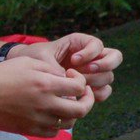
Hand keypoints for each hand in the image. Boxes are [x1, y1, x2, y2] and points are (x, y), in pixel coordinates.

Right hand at [0, 56, 91, 137]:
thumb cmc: (1, 75)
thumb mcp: (27, 62)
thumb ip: (51, 69)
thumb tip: (67, 79)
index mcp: (46, 84)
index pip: (80, 87)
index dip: (81, 81)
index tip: (71, 76)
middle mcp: (46, 104)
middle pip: (81, 110)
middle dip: (87, 101)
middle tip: (82, 94)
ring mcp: (39, 120)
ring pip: (70, 123)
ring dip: (73, 113)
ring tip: (65, 103)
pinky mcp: (31, 130)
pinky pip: (54, 132)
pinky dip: (58, 124)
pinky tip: (51, 114)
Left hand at [8, 34, 122, 101]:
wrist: (25, 74)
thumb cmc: (33, 59)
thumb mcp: (41, 58)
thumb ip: (55, 68)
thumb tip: (68, 84)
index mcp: (80, 43)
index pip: (97, 44)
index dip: (90, 52)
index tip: (73, 60)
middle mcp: (91, 57)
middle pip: (114, 57)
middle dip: (103, 65)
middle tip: (84, 73)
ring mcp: (93, 73)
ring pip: (109, 76)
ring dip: (96, 81)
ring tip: (77, 86)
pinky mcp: (91, 87)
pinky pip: (104, 91)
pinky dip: (98, 94)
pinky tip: (82, 95)